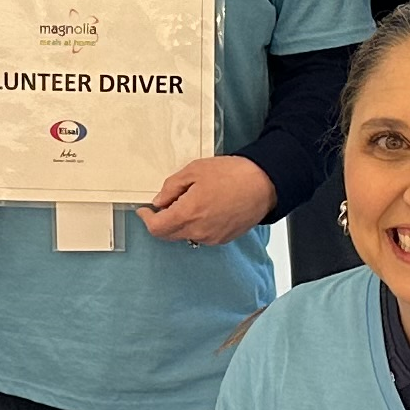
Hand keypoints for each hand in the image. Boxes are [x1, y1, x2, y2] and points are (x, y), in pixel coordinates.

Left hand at [139, 155, 274, 245]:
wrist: (264, 183)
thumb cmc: (232, 174)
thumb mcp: (194, 171)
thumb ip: (171, 188)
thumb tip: (159, 201)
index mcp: (188, 214)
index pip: (156, 228)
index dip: (146, 219)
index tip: (144, 211)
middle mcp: (198, 231)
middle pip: (169, 235)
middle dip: (162, 221)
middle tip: (166, 204)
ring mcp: (212, 237)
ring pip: (186, 235)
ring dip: (181, 223)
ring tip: (193, 201)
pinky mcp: (224, 238)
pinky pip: (202, 235)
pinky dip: (197, 225)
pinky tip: (207, 208)